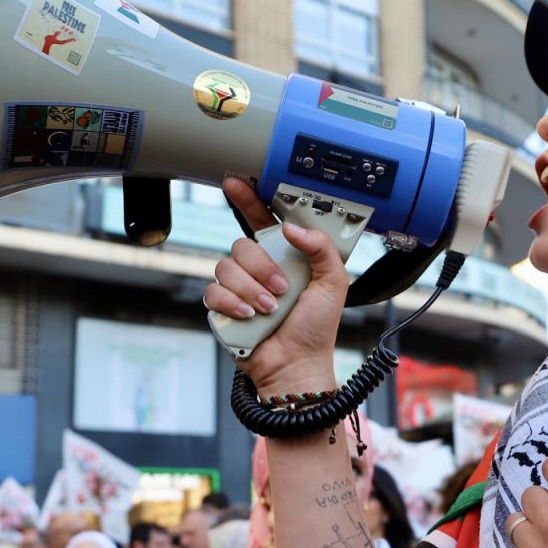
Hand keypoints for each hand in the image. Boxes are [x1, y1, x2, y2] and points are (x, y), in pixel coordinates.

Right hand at [203, 177, 348, 394]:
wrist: (297, 365)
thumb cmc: (316, 329)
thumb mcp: (334, 283)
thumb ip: (322, 248)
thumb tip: (292, 227)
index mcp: (283, 258)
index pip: (262, 220)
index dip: (248, 200)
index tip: (237, 182)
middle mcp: (259, 269)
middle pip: (242, 244)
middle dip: (262, 268)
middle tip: (281, 289)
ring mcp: (238, 287)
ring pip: (226, 267)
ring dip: (252, 290)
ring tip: (270, 309)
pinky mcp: (222, 307)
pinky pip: (213, 291)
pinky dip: (233, 304)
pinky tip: (250, 316)